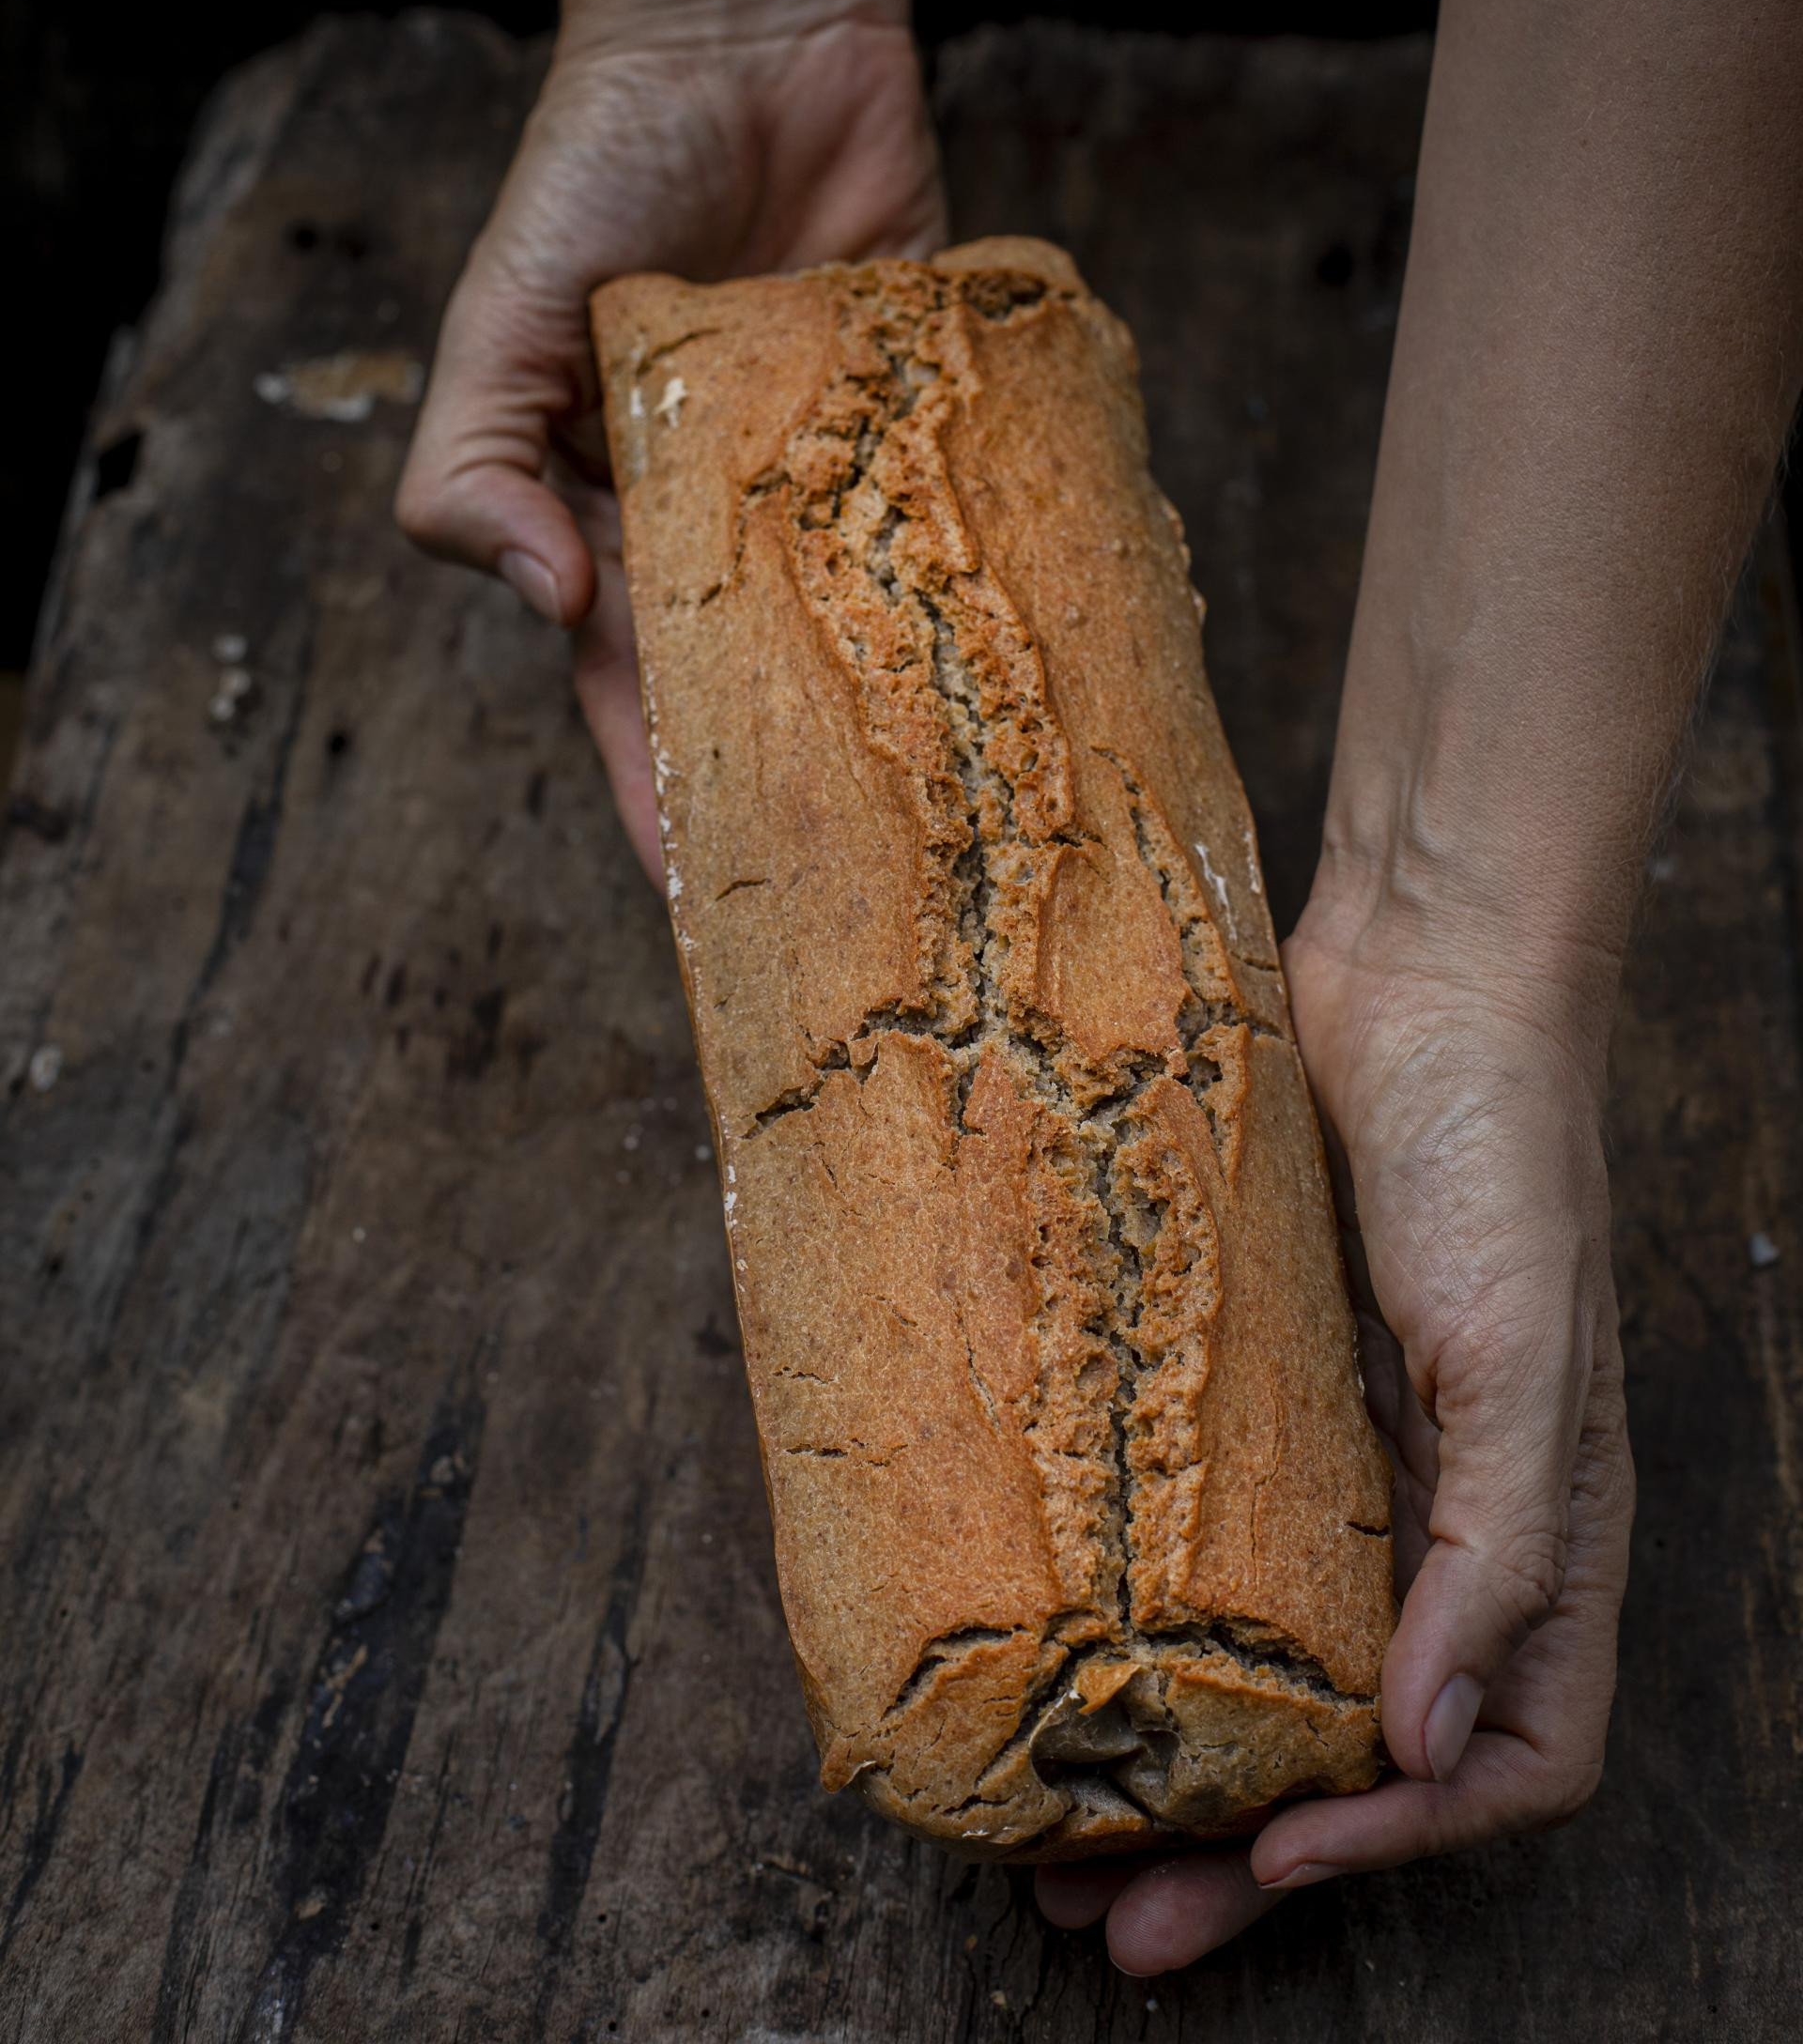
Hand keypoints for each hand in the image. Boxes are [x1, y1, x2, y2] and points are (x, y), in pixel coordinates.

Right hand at [396, 18, 945, 875]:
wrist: (743, 36)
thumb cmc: (593, 173)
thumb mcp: (491, 322)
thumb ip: (475, 466)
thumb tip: (549, 603)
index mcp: (622, 520)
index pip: (640, 695)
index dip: (667, 801)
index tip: (714, 913)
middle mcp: (737, 519)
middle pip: (774, 688)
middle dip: (809, 792)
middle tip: (874, 901)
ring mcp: (841, 470)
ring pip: (879, 618)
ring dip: (914, 707)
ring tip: (974, 818)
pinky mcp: (931, 408)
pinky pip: (966, 507)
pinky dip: (999, 570)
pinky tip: (1046, 661)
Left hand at [1037, 896, 1633, 1972]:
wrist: (1414, 973)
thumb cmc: (1500, 1152)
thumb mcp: (1525, 1356)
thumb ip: (1500, 1552)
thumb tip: (1428, 1748)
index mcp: (1543, 1534)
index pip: (1509, 1756)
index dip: (1406, 1840)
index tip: (1276, 1861)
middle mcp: (1444, 1521)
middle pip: (1359, 1748)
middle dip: (1248, 1855)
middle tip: (1113, 1930)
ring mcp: (1341, 1460)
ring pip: (1262, 1665)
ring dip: (1171, 1766)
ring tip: (1051, 1845)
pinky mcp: (1254, 1392)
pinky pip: (1199, 1542)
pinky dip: (1137, 1624)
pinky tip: (1051, 1658)